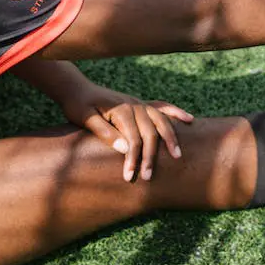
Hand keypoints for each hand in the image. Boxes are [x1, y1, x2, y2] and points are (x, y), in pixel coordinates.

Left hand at [60, 82, 193, 181]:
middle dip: (151, 155)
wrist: (76, 88)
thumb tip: (125, 148)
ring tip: (178, 155)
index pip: (133, 139)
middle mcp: (134, 105)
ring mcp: (138, 103)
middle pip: (150, 132)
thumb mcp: (84, 118)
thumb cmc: (77, 105)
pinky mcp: (139, 103)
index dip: (133, 158)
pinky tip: (189, 119)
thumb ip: (105, 132)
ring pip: (161, 121)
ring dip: (170, 137)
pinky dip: (175, 112)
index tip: (130, 176)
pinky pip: (161, 107)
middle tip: (150, 177)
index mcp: (121, 110)